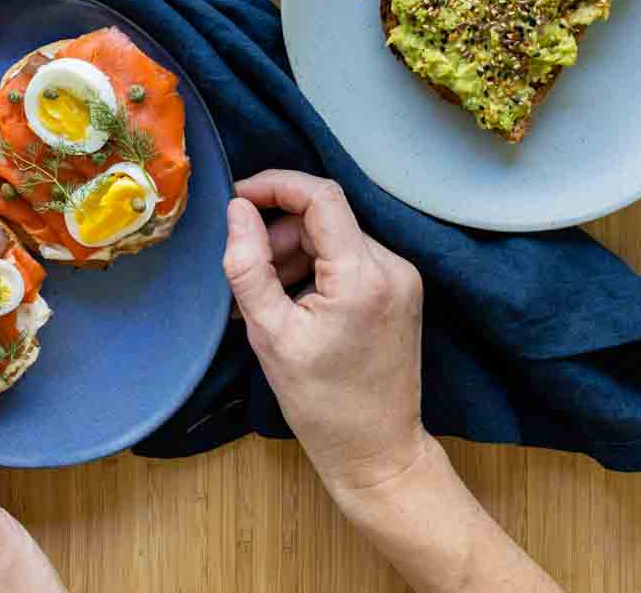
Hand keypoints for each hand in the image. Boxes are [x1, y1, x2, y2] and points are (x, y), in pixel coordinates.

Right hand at [224, 170, 429, 507]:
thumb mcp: (270, 334)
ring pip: (335, 237)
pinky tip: (295, 304)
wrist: (377, 454)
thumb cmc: (322, 404)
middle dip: (278, 233)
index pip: (320, 196)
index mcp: (362, 275)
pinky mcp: (400, 292)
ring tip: (268, 298)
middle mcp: (391, 266)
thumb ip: (249, 265)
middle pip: (325, 218)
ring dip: (295, 252)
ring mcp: (401, 279)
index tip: (238, 199)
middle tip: (248, 272)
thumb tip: (238, 210)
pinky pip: (350, 259)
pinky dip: (317, 269)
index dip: (275, 185)